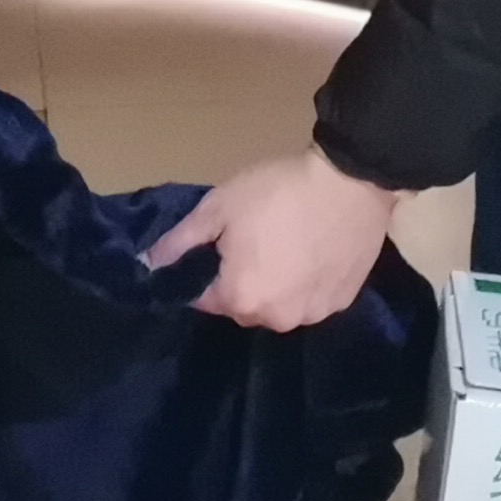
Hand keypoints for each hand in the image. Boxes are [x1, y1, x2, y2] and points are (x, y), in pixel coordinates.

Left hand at [158, 146, 404, 332]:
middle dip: (241, 281)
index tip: (219, 246)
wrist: (351, 182)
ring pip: (279, 306)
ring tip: (287, 246)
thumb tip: (148, 264)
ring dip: (276, 286)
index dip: (206, 272)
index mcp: (240, 298)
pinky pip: (311, 300)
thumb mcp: (218, 208)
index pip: (205, 300)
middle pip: (244, 306)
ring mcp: (313, 314)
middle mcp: (276, 318)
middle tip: (254, 241)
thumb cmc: (278, 192)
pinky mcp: (341, 302)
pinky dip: (307, 284)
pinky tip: (313, 252)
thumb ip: (180, 242)